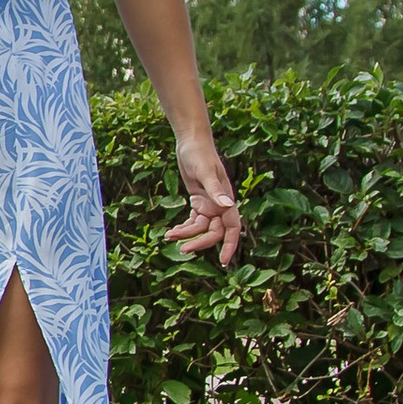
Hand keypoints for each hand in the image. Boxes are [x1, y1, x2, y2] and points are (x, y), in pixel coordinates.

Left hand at [168, 129, 241, 264]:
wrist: (191, 142)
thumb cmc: (200, 154)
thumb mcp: (205, 172)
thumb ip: (216, 190)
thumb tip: (228, 206)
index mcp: (226, 200)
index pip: (232, 228)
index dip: (230, 245)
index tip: (224, 261)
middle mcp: (219, 205)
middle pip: (213, 232)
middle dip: (200, 242)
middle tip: (183, 249)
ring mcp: (209, 204)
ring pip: (200, 228)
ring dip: (187, 234)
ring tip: (170, 236)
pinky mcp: (198, 201)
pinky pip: (193, 221)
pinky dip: (184, 227)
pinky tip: (172, 232)